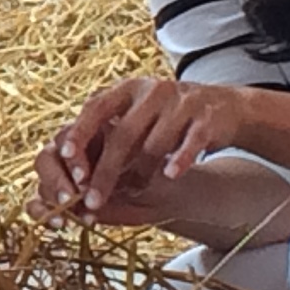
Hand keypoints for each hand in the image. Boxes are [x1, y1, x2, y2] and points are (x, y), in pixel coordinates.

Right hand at [30, 124, 177, 227]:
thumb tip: (99, 165)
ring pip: (41, 182)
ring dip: (51, 200)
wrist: (163, 193)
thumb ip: (120, 158)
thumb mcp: (144, 157)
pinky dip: (43, 214)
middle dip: (56, 179)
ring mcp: (63, 177)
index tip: (83, 176)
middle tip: (71, 198)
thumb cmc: (155, 168)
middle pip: (46, 159)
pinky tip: (60, 224)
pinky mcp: (61, 201)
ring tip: (70, 218)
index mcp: (88, 131)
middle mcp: (70, 152)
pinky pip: (38, 204)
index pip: (66, 138)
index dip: (71, 157)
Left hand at [42, 77, 244, 221]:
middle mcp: (152, 92)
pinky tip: (170, 175)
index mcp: (128, 90)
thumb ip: (109, 136)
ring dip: (141, 172)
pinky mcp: (207, 118)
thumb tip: (74, 173)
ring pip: (155, 143)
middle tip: (92, 199)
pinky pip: (191, 142)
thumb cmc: (168, 120)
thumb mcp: (137, 116)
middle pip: (123, 133)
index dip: (80, 132)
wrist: (224, 109)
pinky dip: (180, 159)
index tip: (65, 157)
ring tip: (133, 193)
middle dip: (105, 170)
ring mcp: (182, 103)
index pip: (96, 107)